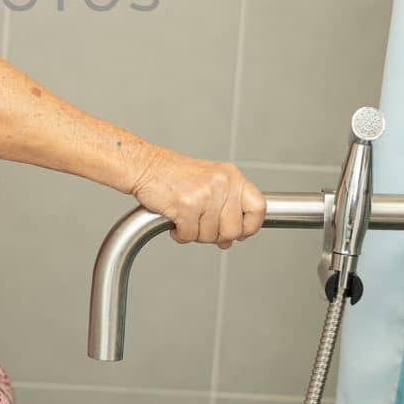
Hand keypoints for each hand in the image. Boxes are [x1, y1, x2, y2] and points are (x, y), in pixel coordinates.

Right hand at [130, 153, 264, 249]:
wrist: (144, 166)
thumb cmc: (173, 175)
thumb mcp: (210, 181)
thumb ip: (227, 205)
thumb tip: (234, 237)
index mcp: (231, 176)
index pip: (259, 208)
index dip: (251, 226)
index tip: (241, 232)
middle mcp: (222, 183)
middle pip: (234, 230)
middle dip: (216, 235)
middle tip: (202, 226)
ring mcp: (204, 194)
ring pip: (210, 236)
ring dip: (194, 233)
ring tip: (185, 217)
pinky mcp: (185, 205)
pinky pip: (189, 236)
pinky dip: (179, 234)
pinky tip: (174, 220)